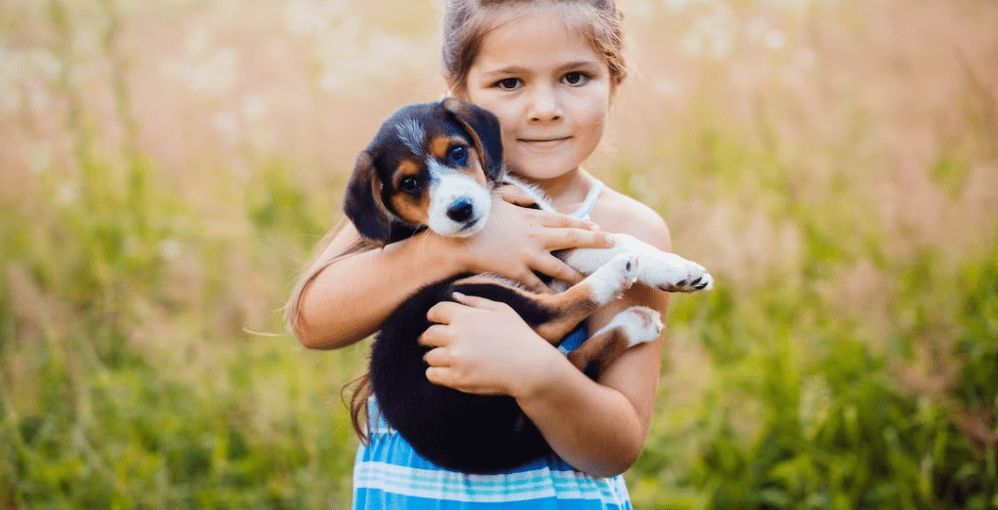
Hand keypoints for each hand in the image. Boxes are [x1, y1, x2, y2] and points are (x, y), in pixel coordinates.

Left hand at [419, 293, 561, 396]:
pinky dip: (436, 373)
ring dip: (436, 357)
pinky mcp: (457, 378)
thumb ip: (476, 302)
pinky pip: (433, 375)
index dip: (434, 316)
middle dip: (431, 338)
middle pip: (428, 335)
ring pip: (429, 357)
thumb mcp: (502, 310)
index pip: (435, 311)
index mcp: (465, 316)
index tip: (437, 322)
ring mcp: (455, 358)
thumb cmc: (520, 336)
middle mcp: (456, 335)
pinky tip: (447, 371)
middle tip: (439, 343)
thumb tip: (454, 296)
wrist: (531, 367)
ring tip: (447, 359)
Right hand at [447, 197, 614, 291]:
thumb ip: (517, 196)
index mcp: (531, 217)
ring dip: (579, 275)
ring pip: (561, 268)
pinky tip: (563, 299)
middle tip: (613, 245)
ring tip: (595, 281)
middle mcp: (535, 236)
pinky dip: (551, 293)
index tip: (599, 228)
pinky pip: (539, 286)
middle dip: (595, 242)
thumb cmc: (473, 216)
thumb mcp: (496, 197)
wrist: (456, 238)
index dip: (584, 225)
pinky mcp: (516, 272)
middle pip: (572, 239)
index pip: (565, 220)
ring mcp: (527, 255)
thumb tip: (530, 198)